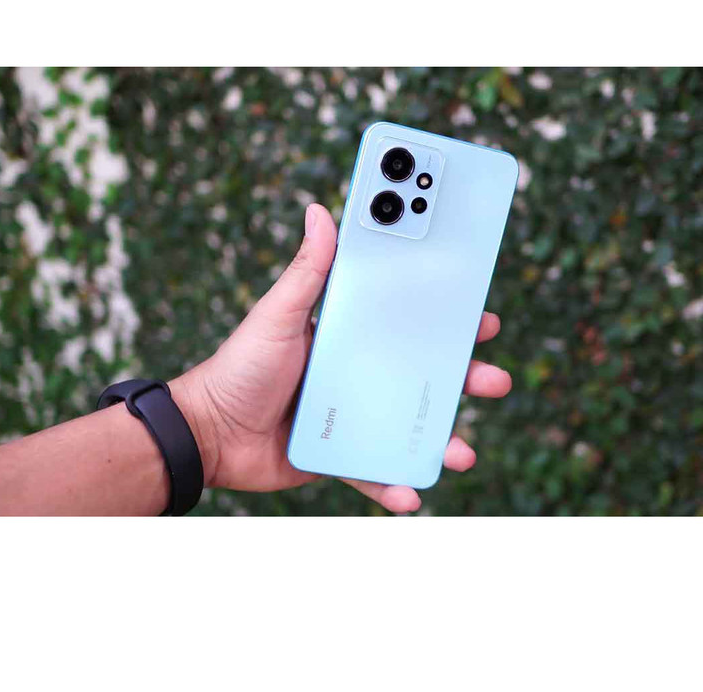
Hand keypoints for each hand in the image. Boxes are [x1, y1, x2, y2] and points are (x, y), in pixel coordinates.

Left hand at [174, 204, 511, 512]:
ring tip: (463, 451)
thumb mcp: (278, 314)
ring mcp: (351, 415)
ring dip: (442, 438)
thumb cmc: (240, 366)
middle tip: (495, 380)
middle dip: (463, 378)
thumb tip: (320, 210)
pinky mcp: (338, 454)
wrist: (207, 432)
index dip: (447, 320)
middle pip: (422, 374)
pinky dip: (393, 483)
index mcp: (349, 336)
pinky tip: (411, 493)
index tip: (482, 318)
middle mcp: (357, 373)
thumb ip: (307, 270)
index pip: (409, 322)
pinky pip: (374, 470)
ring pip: (409, 425)